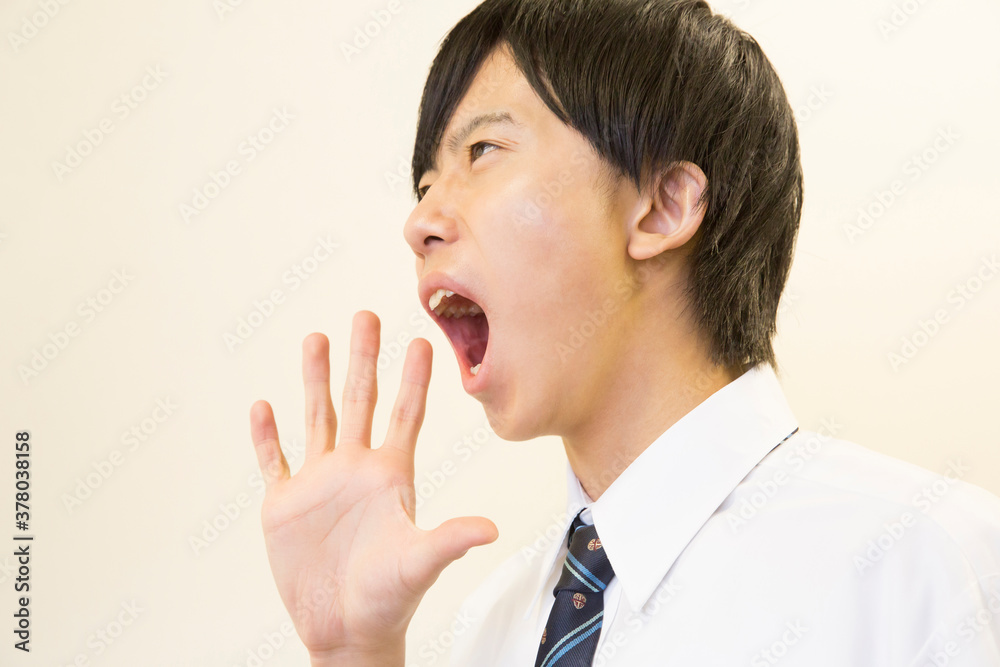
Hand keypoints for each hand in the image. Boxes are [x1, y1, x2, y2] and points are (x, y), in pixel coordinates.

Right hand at [249, 311, 497, 664]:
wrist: (345, 630)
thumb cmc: (388, 598)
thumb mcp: (418, 564)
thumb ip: (448, 540)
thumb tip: (490, 528)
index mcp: (391, 475)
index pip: (405, 415)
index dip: (414, 378)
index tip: (421, 338)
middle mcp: (356, 469)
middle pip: (360, 400)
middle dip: (364, 358)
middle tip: (366, 315)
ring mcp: (319, 483)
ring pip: (317, 417)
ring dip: (315, 379)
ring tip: (316, 337)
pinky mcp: (285, 505)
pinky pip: (274, 460)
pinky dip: (266, 435)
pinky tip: (262, 406)